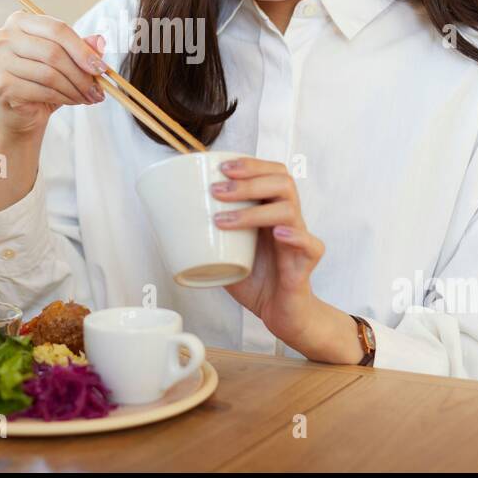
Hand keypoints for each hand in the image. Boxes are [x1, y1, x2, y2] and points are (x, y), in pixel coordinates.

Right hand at [0, 10, 107, 138]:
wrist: (23, 112)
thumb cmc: (44, 80)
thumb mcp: (66, 60)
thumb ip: (82, 47)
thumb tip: (99, 41)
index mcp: (20, 21)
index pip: (57, 28)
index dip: (82, 49)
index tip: (101, 67)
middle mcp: (4, 37)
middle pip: (53, 52)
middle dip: (81, 73)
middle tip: (98, 89)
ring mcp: (0, 61)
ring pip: (49, 74)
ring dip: (75, 88)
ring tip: (88, 97)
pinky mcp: (3, 85)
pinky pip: (43, 91)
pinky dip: (64, 98)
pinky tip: (73, 101)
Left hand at [211, 156, 325, 346]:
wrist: (279, 313)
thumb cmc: (253, 279)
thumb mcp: (225, 252)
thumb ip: (207, 235)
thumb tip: (167, 219)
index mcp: (272, 210)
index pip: (272, 173)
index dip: (251, 164)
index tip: (221, 167)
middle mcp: (289, 220)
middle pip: (282, 183)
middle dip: (248, 181)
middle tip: (217, 190)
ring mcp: (299, 240)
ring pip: (289, 210)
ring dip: (254, 211)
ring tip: (223, 220)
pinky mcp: (306, 263)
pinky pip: (311, 245)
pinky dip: (295, 236)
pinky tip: (278, 234)